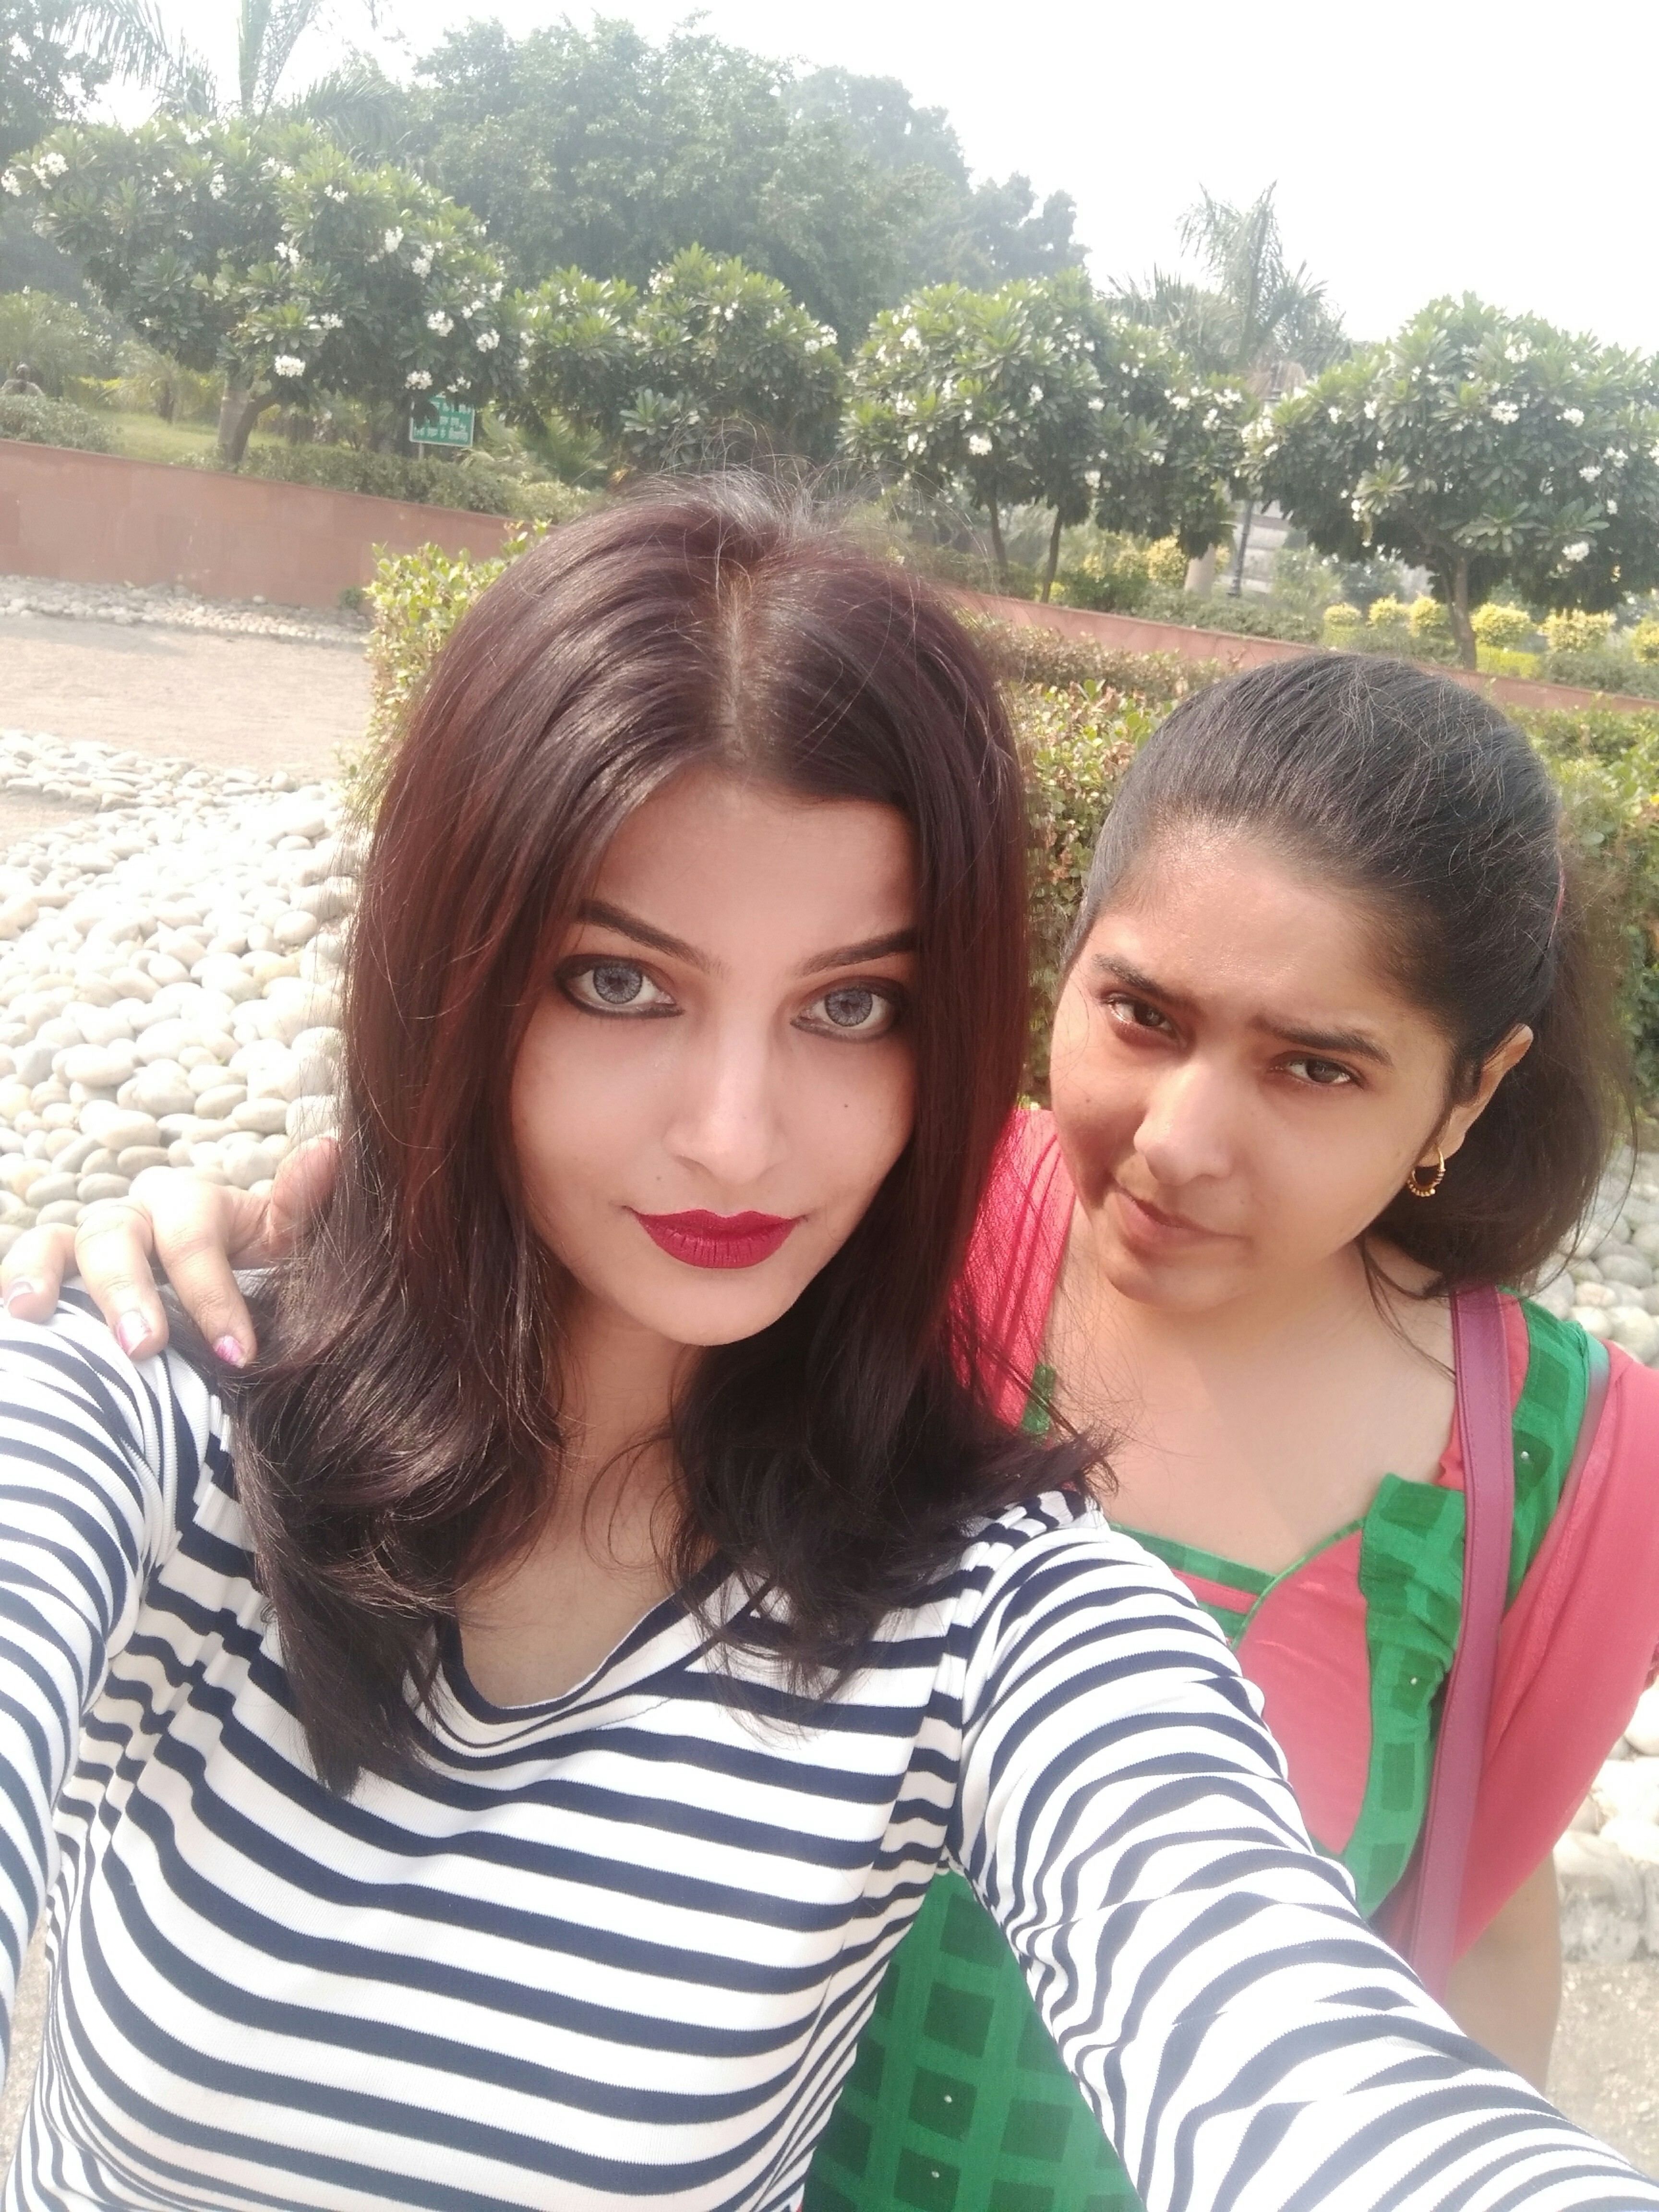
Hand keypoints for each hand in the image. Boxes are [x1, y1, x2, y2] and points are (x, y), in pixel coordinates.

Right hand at [0, 1137, 338, 1363]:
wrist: (220, 1316)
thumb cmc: (260, 1280)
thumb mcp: (289, 1250)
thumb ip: (304, 1208)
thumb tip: (333, 1150)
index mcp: (192, 1206)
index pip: (192, 1234)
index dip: (212, 1291)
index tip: (237, 1354)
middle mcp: (133, 1219)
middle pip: (116, 1237)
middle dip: (127, 1291)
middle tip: (144, 1347)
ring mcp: (85, 1248)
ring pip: (55, 1245)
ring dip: (42, 1275)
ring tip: (32, 1312)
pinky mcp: (51, 1281)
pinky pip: (22, 1272)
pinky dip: (12, 1285)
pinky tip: (10, 1317)